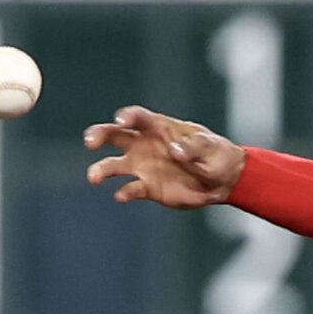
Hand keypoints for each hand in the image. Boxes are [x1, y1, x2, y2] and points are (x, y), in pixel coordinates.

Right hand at [83, 106, 246, 208]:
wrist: (222, 180)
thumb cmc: (215, 155)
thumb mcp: (211, 147)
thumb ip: (194, 147)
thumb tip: (176, 150)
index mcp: (159, 127)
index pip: (137, 117)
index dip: (127, 117)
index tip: (121, 121)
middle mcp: (144, 144)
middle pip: (114, 135)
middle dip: (99, 135)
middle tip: (90, 142)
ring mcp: (143, 166)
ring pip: (114, 165)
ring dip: (102, 169)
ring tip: (93, 177)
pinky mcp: (148, 187)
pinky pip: (131, 189)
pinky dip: (125, 193)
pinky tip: (121, 196)